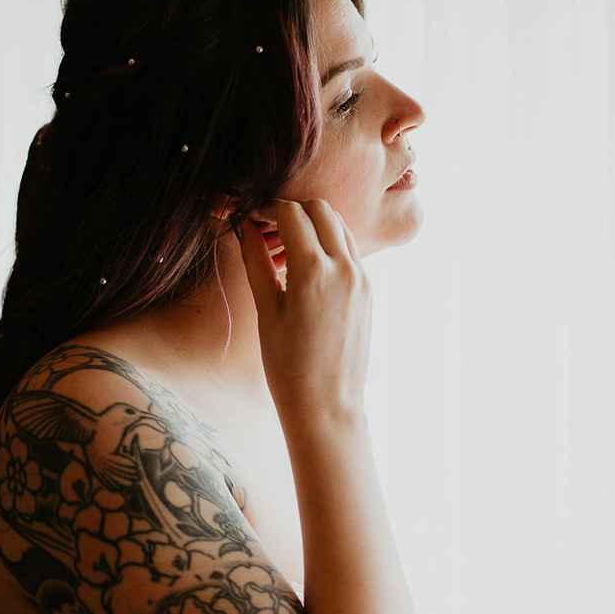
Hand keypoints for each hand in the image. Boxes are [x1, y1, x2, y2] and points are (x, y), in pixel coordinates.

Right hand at [238, 199, 370, 421]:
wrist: (327, 405)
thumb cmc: (288, 366)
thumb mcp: (266, 311)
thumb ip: (256, 262)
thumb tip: (246, 228)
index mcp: (314, 270)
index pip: (290, 213)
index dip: (265, 208)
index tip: (248, 215)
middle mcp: (344, 267)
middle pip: (319, 209)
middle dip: (290, 209)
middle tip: (264, 225)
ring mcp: (362, 278)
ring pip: (338, 226)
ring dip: (312, 223)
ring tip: (283, 246)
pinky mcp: (368, 290)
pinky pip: (349, 250)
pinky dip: (327, 243)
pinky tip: (304, 264)